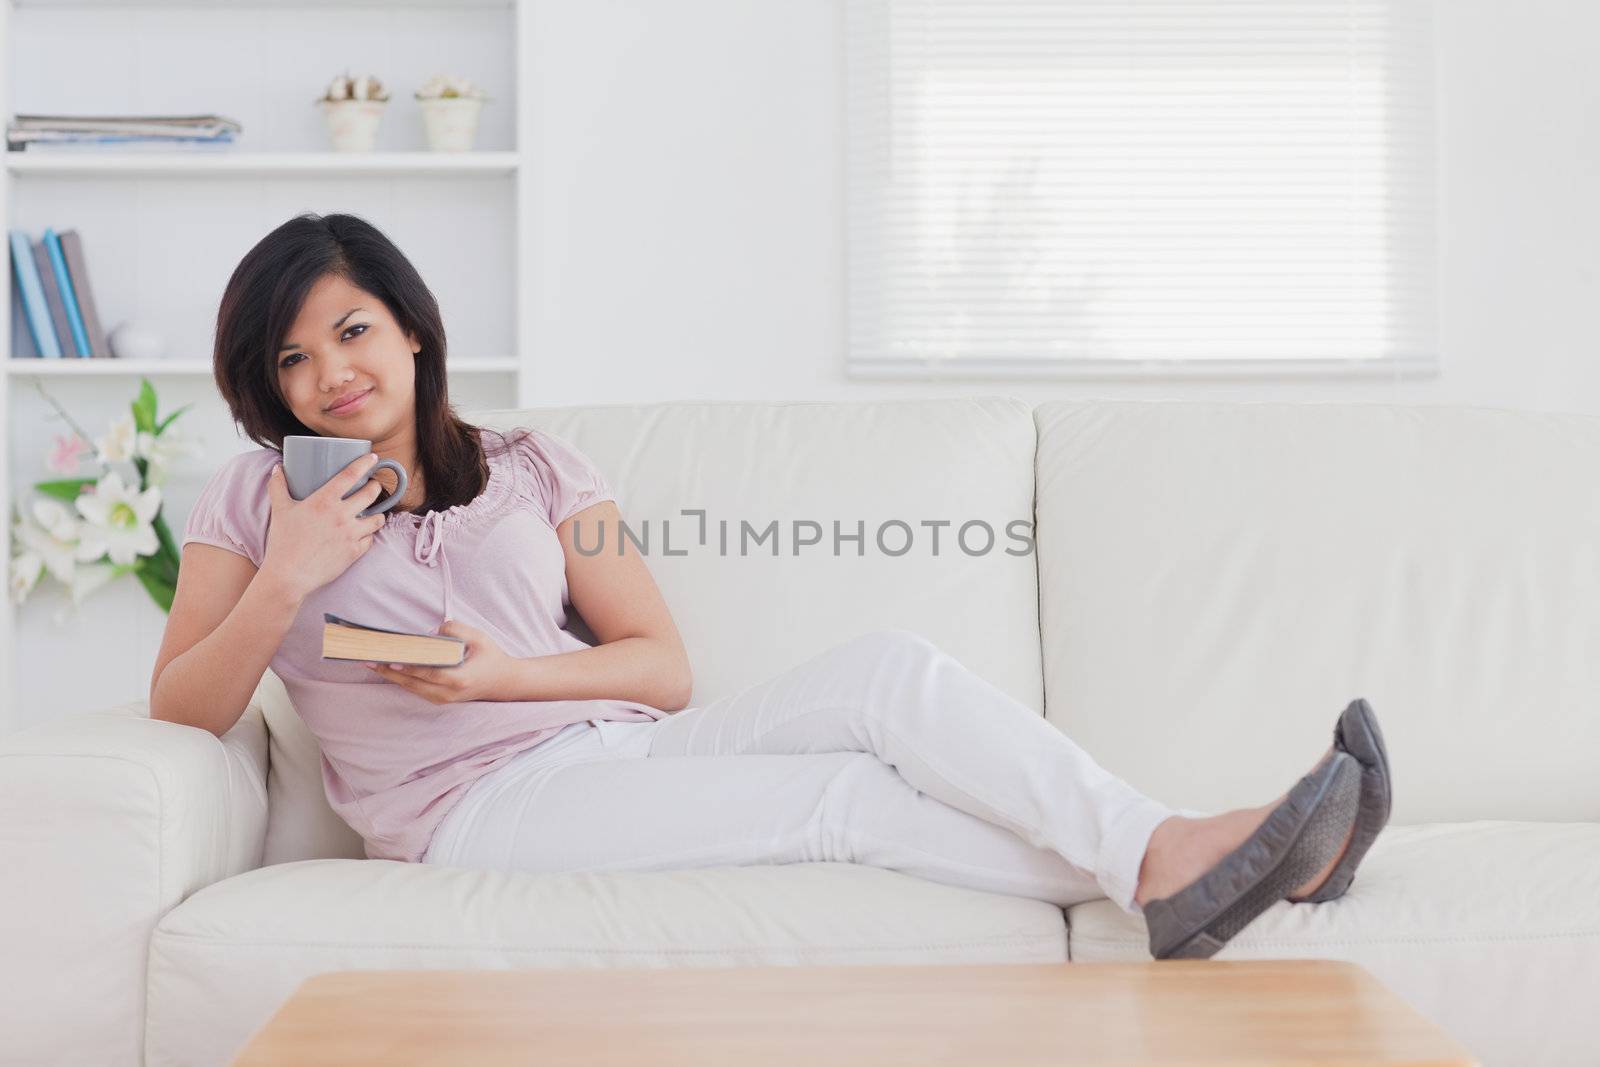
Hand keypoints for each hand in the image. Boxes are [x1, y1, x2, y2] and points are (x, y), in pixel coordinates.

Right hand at [260, 453, 388, 601]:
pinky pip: (371, 539)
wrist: (289, 576)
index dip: (365, 463)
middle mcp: (341, 515)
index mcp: (324, 501)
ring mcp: (351, 534)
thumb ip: (278, 487)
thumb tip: (277, 468)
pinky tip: (363, 533)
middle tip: (371, 487)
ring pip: (378, 518)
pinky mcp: (355, 551)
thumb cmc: (283, 542)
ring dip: (377, 513)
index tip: (373, 458)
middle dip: (375, 487)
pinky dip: (369, 535)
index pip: (350, 475)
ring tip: (371, 512)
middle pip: (371, 493)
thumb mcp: (280, 510)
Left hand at [365, 619, 518, 703]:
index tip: (390, 660)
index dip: (407, 667)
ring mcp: (444, 699)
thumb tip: (431, 632)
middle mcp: (449, 693)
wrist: (503, 682)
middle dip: (390, 672)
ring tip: (372, 664)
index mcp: (459, 679)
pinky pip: (417, 690)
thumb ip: (456, 630)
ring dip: (392, 677)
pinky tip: (389, 670)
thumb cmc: (491, 657)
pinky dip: (403, 680)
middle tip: (368, 661)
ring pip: (412, 689)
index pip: (427, 673)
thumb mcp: (479, 637)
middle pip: (413, 684)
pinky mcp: (441, 699)